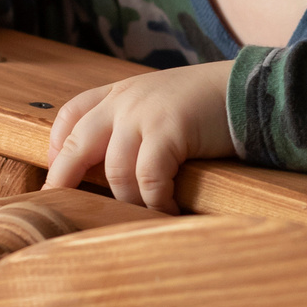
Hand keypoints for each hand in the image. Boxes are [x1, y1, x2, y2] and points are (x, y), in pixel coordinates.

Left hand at [46, 63, 237, 213]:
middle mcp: (125, 100)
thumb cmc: (210, 103)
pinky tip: (167, 211)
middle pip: (76, 144)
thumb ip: (135, 122)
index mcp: (121, 92)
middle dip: (64, 180)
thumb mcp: (162, 102)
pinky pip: (148, 178)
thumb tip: (112, 169)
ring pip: (115, 171)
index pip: (71, 114)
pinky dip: (154, 201)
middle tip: (63, 210)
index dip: (56, 146)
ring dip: (127, 201)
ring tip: (140, 218)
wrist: (250, 88)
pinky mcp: (168, 130)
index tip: (55, 174)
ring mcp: (144, 114)